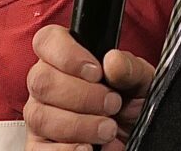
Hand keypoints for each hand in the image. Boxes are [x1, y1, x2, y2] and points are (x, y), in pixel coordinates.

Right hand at [24, 25, 154, 150]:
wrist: (134, 137)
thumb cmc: (132, 104)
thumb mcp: (141, 83)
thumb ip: (130, 68)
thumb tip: (112, 60)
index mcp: (66, 58)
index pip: (47, 41)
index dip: (67, 54)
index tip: (96, 72)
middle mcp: (46, 84)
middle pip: (42, 81)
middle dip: (82, 96)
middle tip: (112, 104)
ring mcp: (39, 115)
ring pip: (40, 116)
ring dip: (78, 126)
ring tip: (108, 130)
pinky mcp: (39, 146)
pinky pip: (39, 149)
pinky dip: (65, 150)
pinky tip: (88, 148)